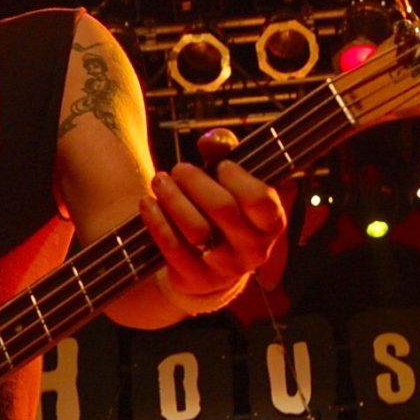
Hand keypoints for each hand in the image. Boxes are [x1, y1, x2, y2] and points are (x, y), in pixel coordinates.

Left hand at [138, 161, 285, 301]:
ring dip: (172, 199)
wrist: (209, 269)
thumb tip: (212, 140)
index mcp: (271, 223)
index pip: (260, 199)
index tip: (221, 165)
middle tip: (179, 169)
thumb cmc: (222, 214)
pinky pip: (173, 248)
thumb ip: (225, 154)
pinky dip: (157, 222)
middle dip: (195, 182)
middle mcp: (254, 249)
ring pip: (196, 229)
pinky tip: (147, 203)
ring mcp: (226, 268)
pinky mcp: (198, 279)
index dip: (238, 178)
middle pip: (223, 209)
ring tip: (159, 181)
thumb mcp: (230, 183)